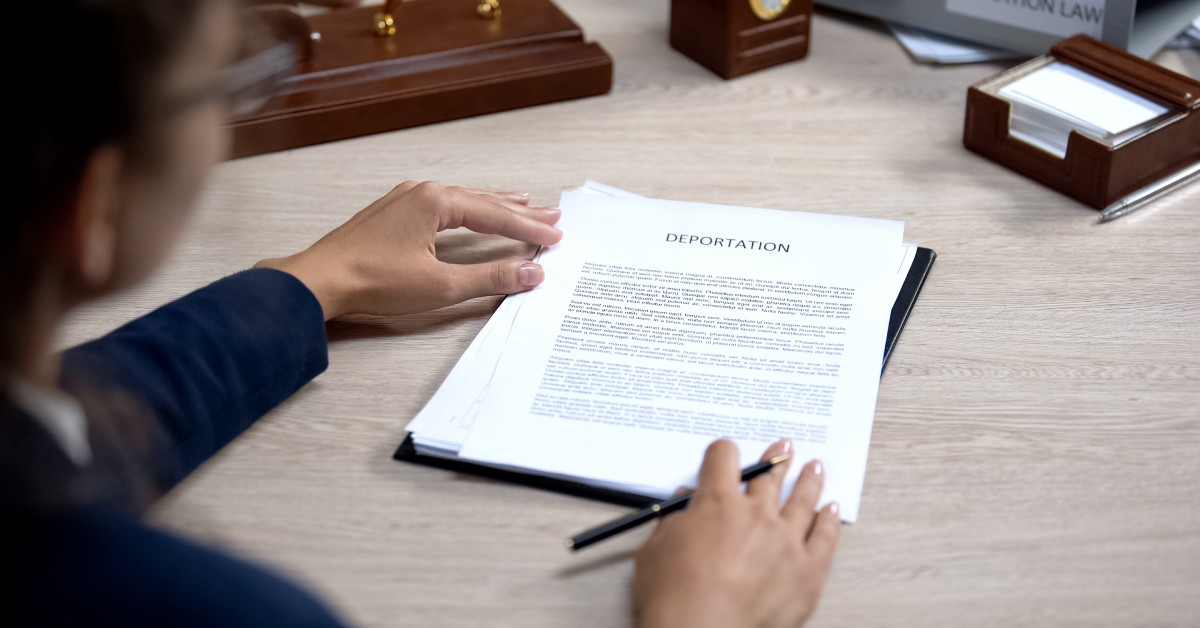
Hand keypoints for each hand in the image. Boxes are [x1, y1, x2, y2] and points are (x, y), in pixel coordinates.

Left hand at [255, 181, 561, 319]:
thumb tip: (530, 273)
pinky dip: (467, 209)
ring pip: (462, 200)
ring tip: (523, 204)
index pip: (495, 215)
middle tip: (551, 216)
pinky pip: (442, 204)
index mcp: (435, 201)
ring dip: (494, 206)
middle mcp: (421, 192)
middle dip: (519, 211)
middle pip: (482, 201)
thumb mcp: (440, 285)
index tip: (555, 237)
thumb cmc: (372, 281)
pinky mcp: (392, 213)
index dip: (529, 229)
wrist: (319, 281)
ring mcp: (404, 199)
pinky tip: (470, 210)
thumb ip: (490, 278)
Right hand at [632, 439, 840, 627]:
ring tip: (814, 468)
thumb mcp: (656, 550)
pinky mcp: (808, 570)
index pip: (723, 459)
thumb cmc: (673, 597)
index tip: (726, 454)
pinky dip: (829, 521)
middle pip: (769, 476)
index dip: (722, 453)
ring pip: (803, 500)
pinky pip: (825, 537)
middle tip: (784, 448)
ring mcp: (786, 541)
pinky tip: (831, 511)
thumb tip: (682, 506)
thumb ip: (672, 522)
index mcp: (718, 502)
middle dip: (776, 459)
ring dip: (808, 480)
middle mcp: (756, 515)